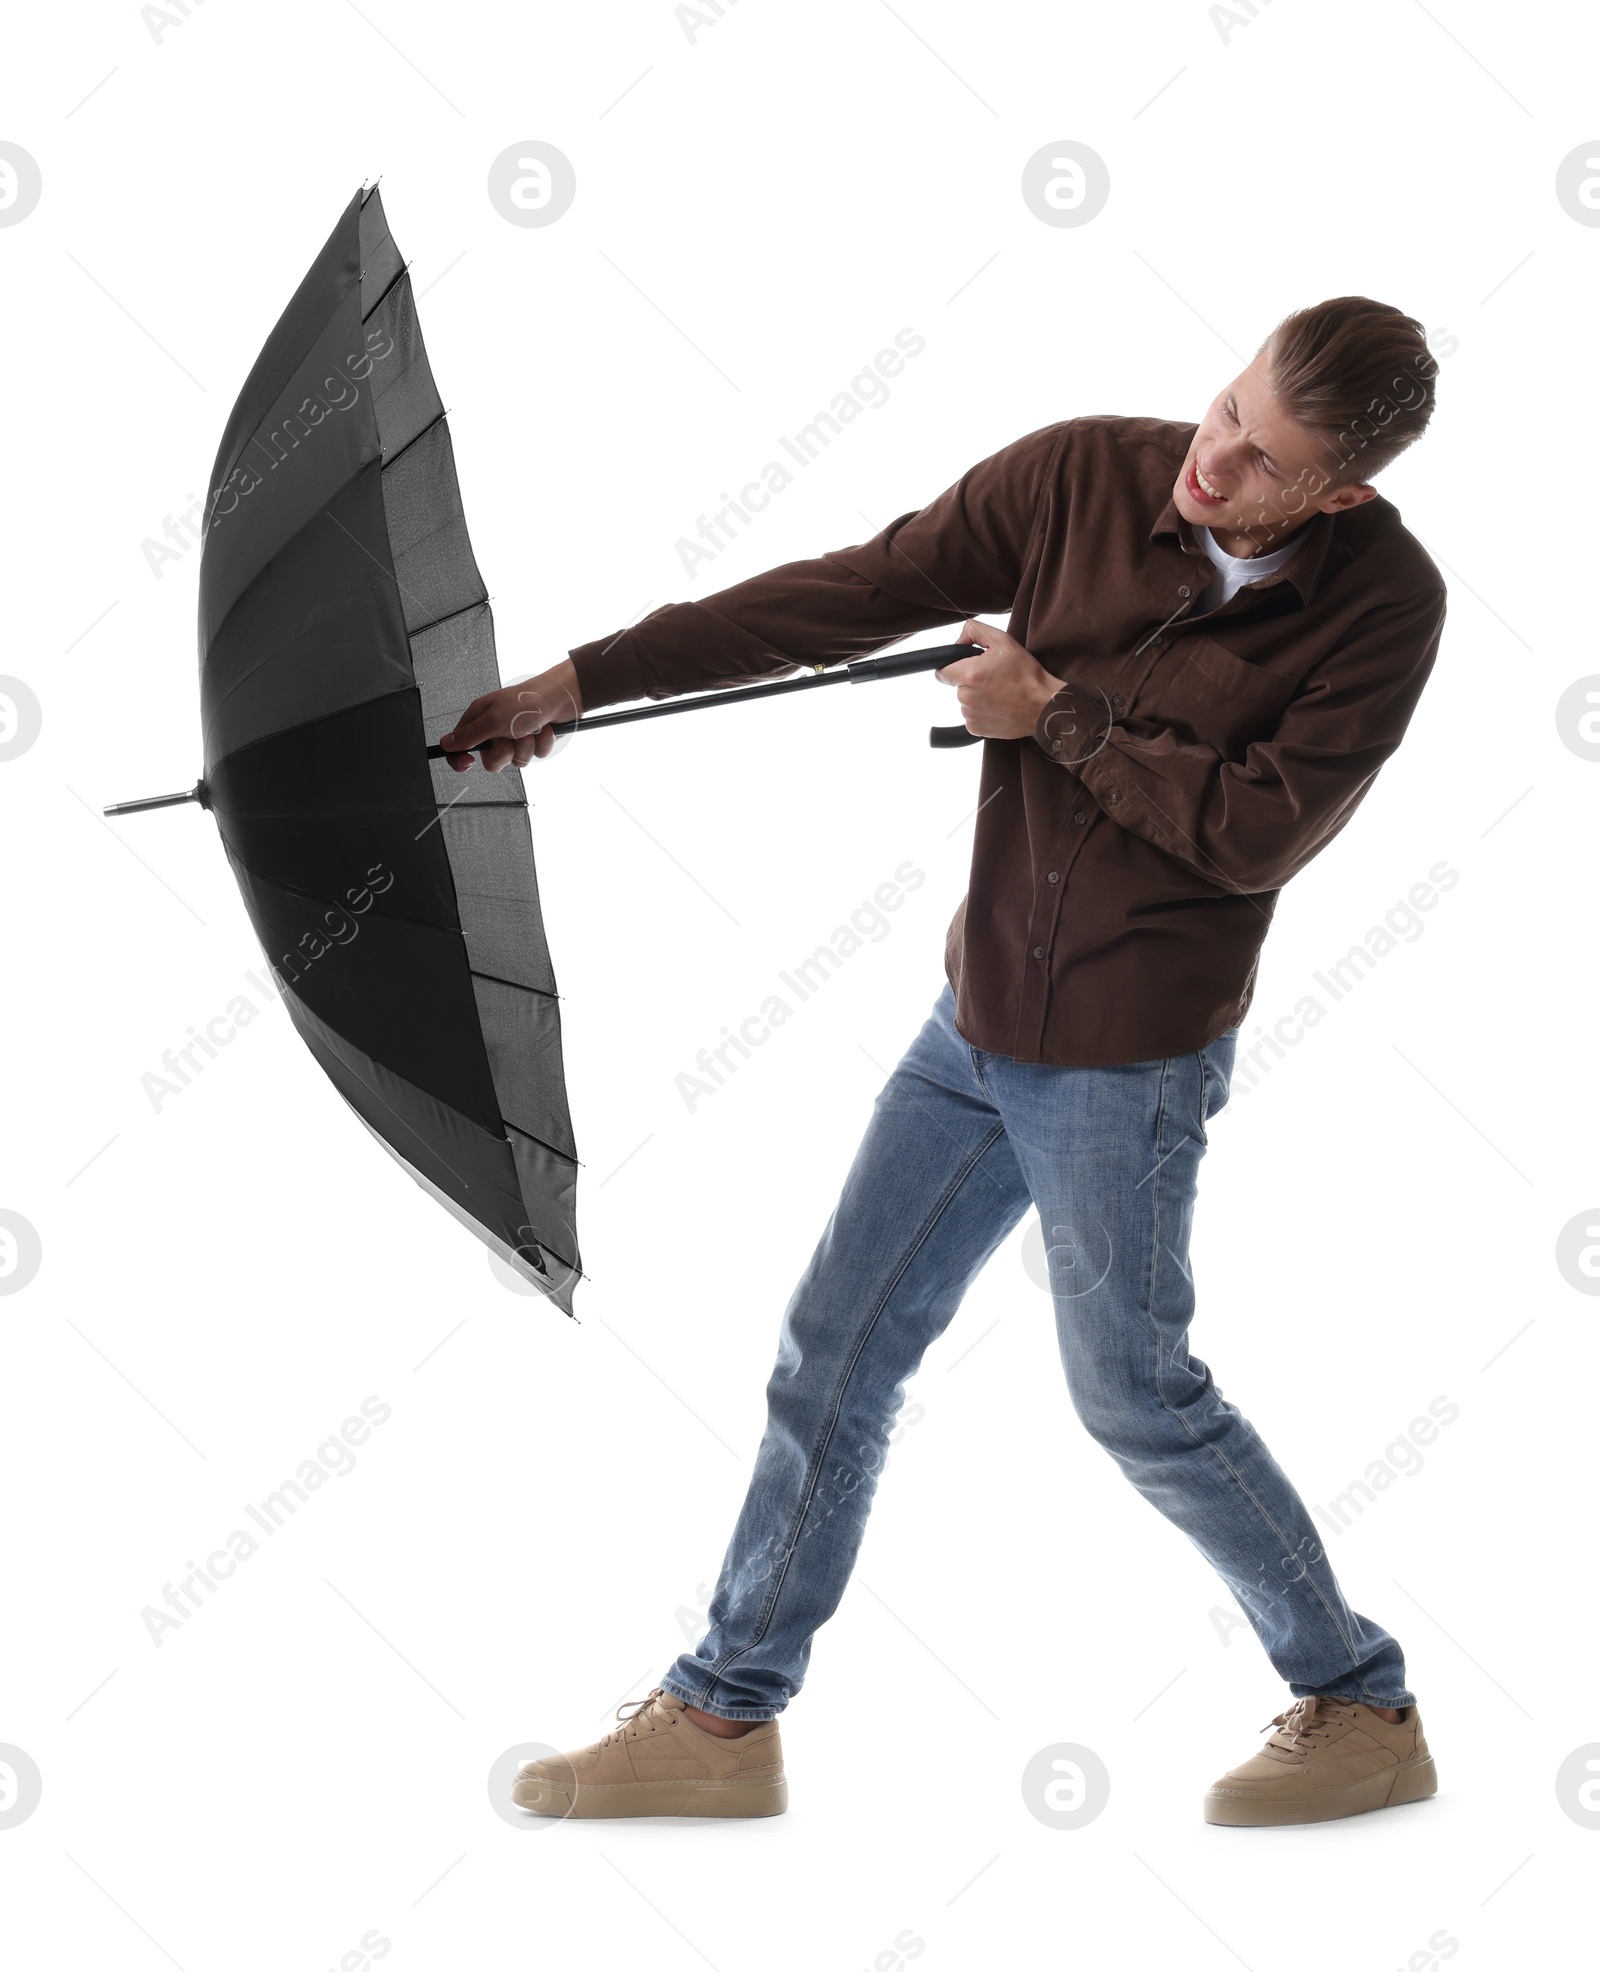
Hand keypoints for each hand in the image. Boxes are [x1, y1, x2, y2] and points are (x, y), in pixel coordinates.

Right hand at [438, 660, 583, 771]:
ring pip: (514, 761)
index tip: (468, 762)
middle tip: (510, 736)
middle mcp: (495, 728)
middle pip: (490, 760)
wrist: (561, 698)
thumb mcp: (494, 719)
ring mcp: (514, 736)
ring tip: (530, 729)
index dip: (460, 758)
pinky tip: (543, 730)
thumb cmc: (527, 700)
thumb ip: (469, 735)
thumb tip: (446, 744)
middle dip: (504, 752)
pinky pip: (534, 756)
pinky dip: (540, 744)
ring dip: (525, 747)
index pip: (460, 744)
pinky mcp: (533, 742)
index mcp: (480, 718)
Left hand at [936, 620, 1059, 739]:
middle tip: (994, 678)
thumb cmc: (1026, 674)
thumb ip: (974, 631)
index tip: (966, 667)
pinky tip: (999, 706)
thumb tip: (957, 642)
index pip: (941, 671)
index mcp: (970, 675)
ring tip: (1000, 693)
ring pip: (965, 702)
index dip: (953, 667)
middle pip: (957, 686)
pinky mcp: (976, 729)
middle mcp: (966, 697)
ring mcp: (971, 715)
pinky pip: (972, 717)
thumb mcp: (1003, 641)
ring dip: (977, 697)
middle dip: (971, 681)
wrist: (1043, 705)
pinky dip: (982, 712)